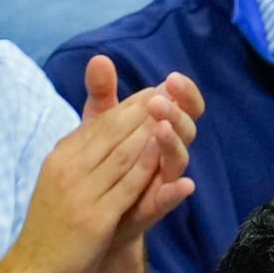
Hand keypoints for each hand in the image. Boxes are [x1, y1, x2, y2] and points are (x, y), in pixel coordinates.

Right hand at [7, 56, 199, 272]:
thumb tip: (97, 140)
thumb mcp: (60, 183)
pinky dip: (145, 166)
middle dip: (142, 109)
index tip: (153, 91)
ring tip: (172, 110)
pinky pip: (125, 185)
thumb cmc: (50, 229)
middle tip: (170, 91)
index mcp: (61, 157)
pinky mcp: (95, 216)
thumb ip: (79, 159)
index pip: (99, 125)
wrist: (33, 270)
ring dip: (148, 129)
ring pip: (121, 153)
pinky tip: (163, 151)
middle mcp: (69, 167)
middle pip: (111, 131)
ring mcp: (81, 190)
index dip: (127, 106)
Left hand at [81, 56, 202, 248]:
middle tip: (160, 101)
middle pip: (185, 129)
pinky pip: (170, 199)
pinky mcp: (153, 207)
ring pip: (178, 161)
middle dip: (176, 113)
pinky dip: (176, 192)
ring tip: (163, 129)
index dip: (183, 93)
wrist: (87, 214)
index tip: (173, 78)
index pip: (182, 105)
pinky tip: (185, 185)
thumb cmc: (101, 164)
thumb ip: (103, 94)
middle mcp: (165, 153)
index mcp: (157, 129)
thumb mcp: (98, 125)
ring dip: (174, 144)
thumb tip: (100, 58)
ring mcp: (161, 180)